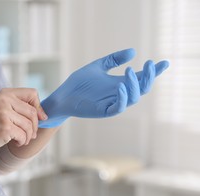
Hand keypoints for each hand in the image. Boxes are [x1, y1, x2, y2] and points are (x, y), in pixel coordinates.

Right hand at [0, 88, 46, 154]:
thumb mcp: (2, 109)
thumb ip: (19, 108)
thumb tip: (43, 115)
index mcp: (5, 93)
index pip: (32, 93)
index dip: (39, 107)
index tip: (39, 118)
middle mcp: (4, 100)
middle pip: (33, 112)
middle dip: (34, 127)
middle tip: (30, 135)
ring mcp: (4, 113)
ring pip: (29, 125)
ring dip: (28, 136)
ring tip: (21, 139)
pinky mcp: (5, 127)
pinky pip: (23, 135)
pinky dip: (22, 141)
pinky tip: (15, 142)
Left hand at [38, 48, 169, 127]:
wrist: (63, 95)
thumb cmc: (79, 83)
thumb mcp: (98, 66)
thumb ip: (114, 59)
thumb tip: (133, 52)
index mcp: (120, 83)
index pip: (141, 78)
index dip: (153, 72)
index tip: (164, 63)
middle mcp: (120, 94)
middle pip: (142, 88)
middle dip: (149, 77)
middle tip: (150, 64)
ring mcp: (113, 103)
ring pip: (134, 98)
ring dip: (135, 85)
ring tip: (128, 71)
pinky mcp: (104, 111)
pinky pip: (118, 107)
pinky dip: (122, 97)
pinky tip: (121, 86)